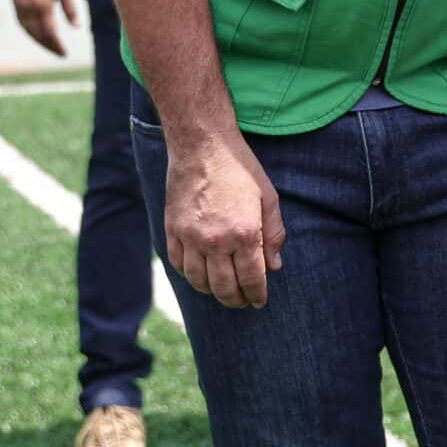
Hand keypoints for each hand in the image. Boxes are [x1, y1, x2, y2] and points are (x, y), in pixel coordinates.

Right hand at [10, 0, 78, 56]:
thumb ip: (70, 8)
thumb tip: (77, 27)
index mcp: (43, 5)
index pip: (50, 32)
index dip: (57, 45)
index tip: (64, 53)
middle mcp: (29, 8)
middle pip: (38, 35)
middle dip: (48, 46)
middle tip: (59, 53)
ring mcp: (20, 6)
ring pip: (28, 31)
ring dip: (39, 41)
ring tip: (50, 46)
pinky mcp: (15, 3)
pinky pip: (22, 23)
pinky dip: (30, 32)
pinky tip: (37, 35)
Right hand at [162, 129, 285, 308]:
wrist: (202, 145)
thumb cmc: (240, 169)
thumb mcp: (268, 197)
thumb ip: (274, 234)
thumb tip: (274, 266)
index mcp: (244, 233)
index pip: (251, 279)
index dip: (257, 295)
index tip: (259, 301)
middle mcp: (216, 240)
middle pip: (224, 287)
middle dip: (236, 300)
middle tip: (242, 301)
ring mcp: (191, 237)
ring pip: (199, 281)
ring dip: (212, 291)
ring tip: (222, 290)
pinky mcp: (173, 229)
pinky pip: (178, 264)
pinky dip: (189, 275)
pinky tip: (200, 274)